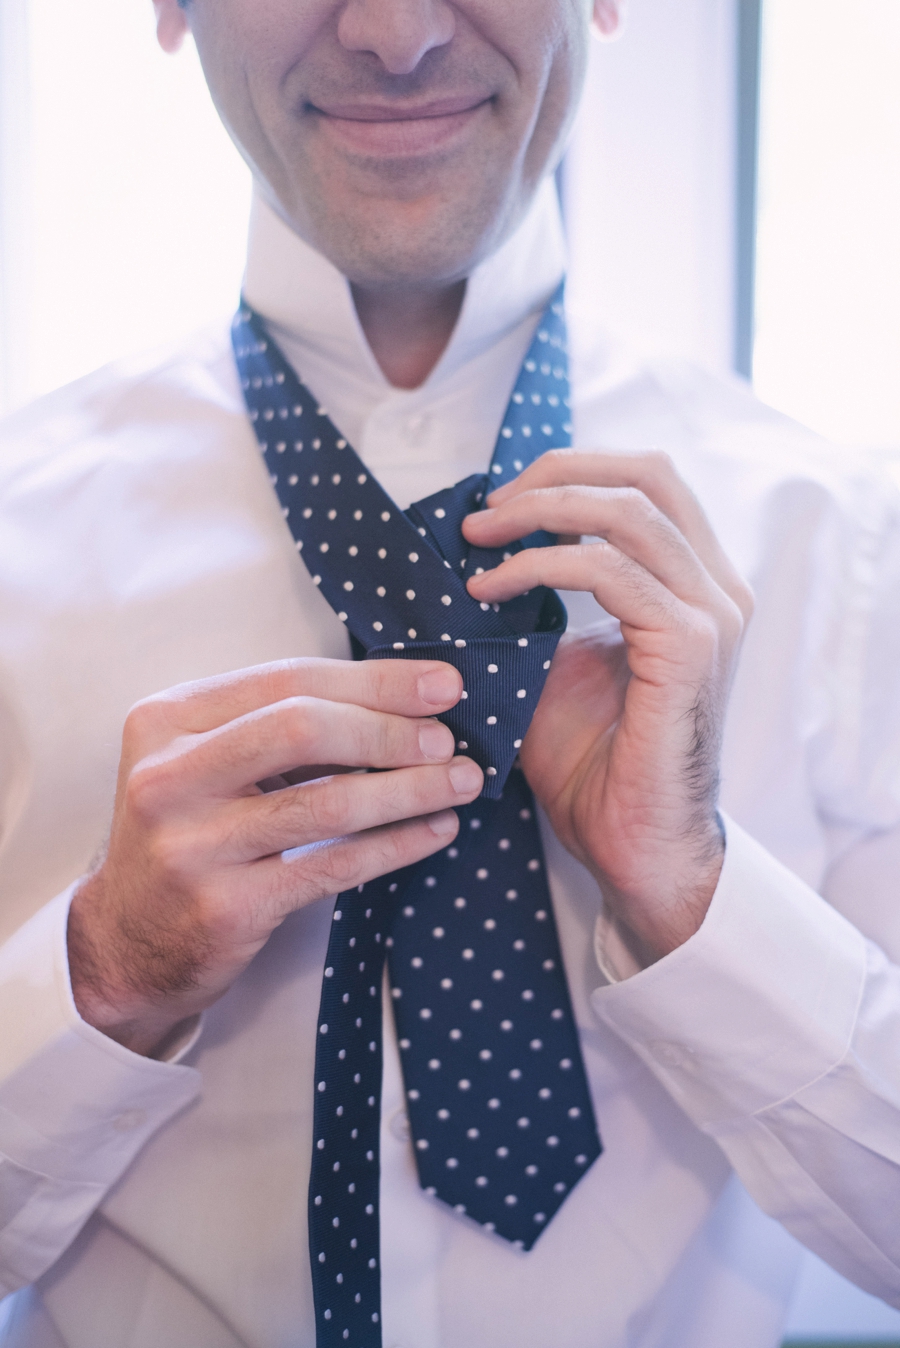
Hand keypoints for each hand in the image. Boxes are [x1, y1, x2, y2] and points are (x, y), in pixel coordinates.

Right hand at [68, 659, 481, 1055]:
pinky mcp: (224, 906)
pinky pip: (332, 867)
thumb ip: (278, 724)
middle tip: (449, 739)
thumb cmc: (189, 833)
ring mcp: (191, 844)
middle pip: (304, 728)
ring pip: (328, 802)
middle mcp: (169, 775)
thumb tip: (404, 696)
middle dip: (391, 728)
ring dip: (409, 789)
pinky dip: (395, 845)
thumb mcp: (208, 762)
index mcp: (166, 719)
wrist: (125, 942)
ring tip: (461, 782)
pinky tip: (436, 831)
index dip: (374, 679)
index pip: (287, 679)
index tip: (442, 683)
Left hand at [462, 450, 752, 960]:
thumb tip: (477, 549)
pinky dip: (539, 565)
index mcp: (695, 584)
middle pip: (646, 473)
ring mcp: (711, 614)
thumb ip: (540, 602)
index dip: (570, 471)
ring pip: (626, 510)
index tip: (500, 502)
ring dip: (539, 512)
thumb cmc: (593, 763)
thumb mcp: (557, 660)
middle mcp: (716, 588)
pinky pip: (607, 570)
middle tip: (487, 509)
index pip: (647, 481)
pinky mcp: (689, 646)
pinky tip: (491, 588)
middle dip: (555, 473)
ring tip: (478, 537)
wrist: (629, 844)